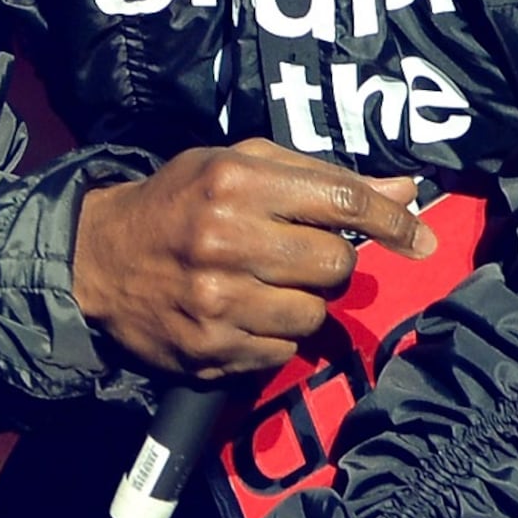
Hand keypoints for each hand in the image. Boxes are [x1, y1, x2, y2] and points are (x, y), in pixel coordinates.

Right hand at [70, 140, 431, 376]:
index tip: (420, 239)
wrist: (97, 260)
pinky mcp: (212, 349)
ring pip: (314, 313)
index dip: (390, 221)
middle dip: (326, 260)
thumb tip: (404, 192)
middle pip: (334, 262)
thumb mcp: (235, 167)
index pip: (340, 199)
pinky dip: (273, 334)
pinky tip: (242, 314)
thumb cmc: (178, 203)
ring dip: (300, 301)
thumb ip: (317, 176)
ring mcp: (218, 301)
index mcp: (234, 183)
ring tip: (261, 285)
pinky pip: (284, 350)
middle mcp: (226, 240)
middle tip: (292, 254)